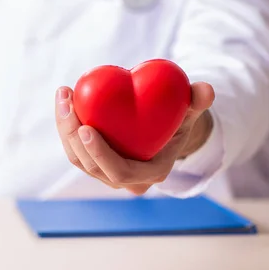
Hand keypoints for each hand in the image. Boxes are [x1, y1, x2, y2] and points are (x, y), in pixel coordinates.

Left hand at [55, 82, 214, 194]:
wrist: (163, 129)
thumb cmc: (178, 119)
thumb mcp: (190, 111)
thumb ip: (198, 102)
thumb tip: (205, 90)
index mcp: (150, 173)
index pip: (120, 172)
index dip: (100, 155)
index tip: (86, 128)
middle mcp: (125, 179)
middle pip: (91, 166)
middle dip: (73, 135)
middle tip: (68, 103)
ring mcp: (106, 172)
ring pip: (77, 158)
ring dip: (65, 128)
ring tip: (63, 95)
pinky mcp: (92, 161)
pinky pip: (74, 148)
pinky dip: (66, 125)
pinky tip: (64, 99)